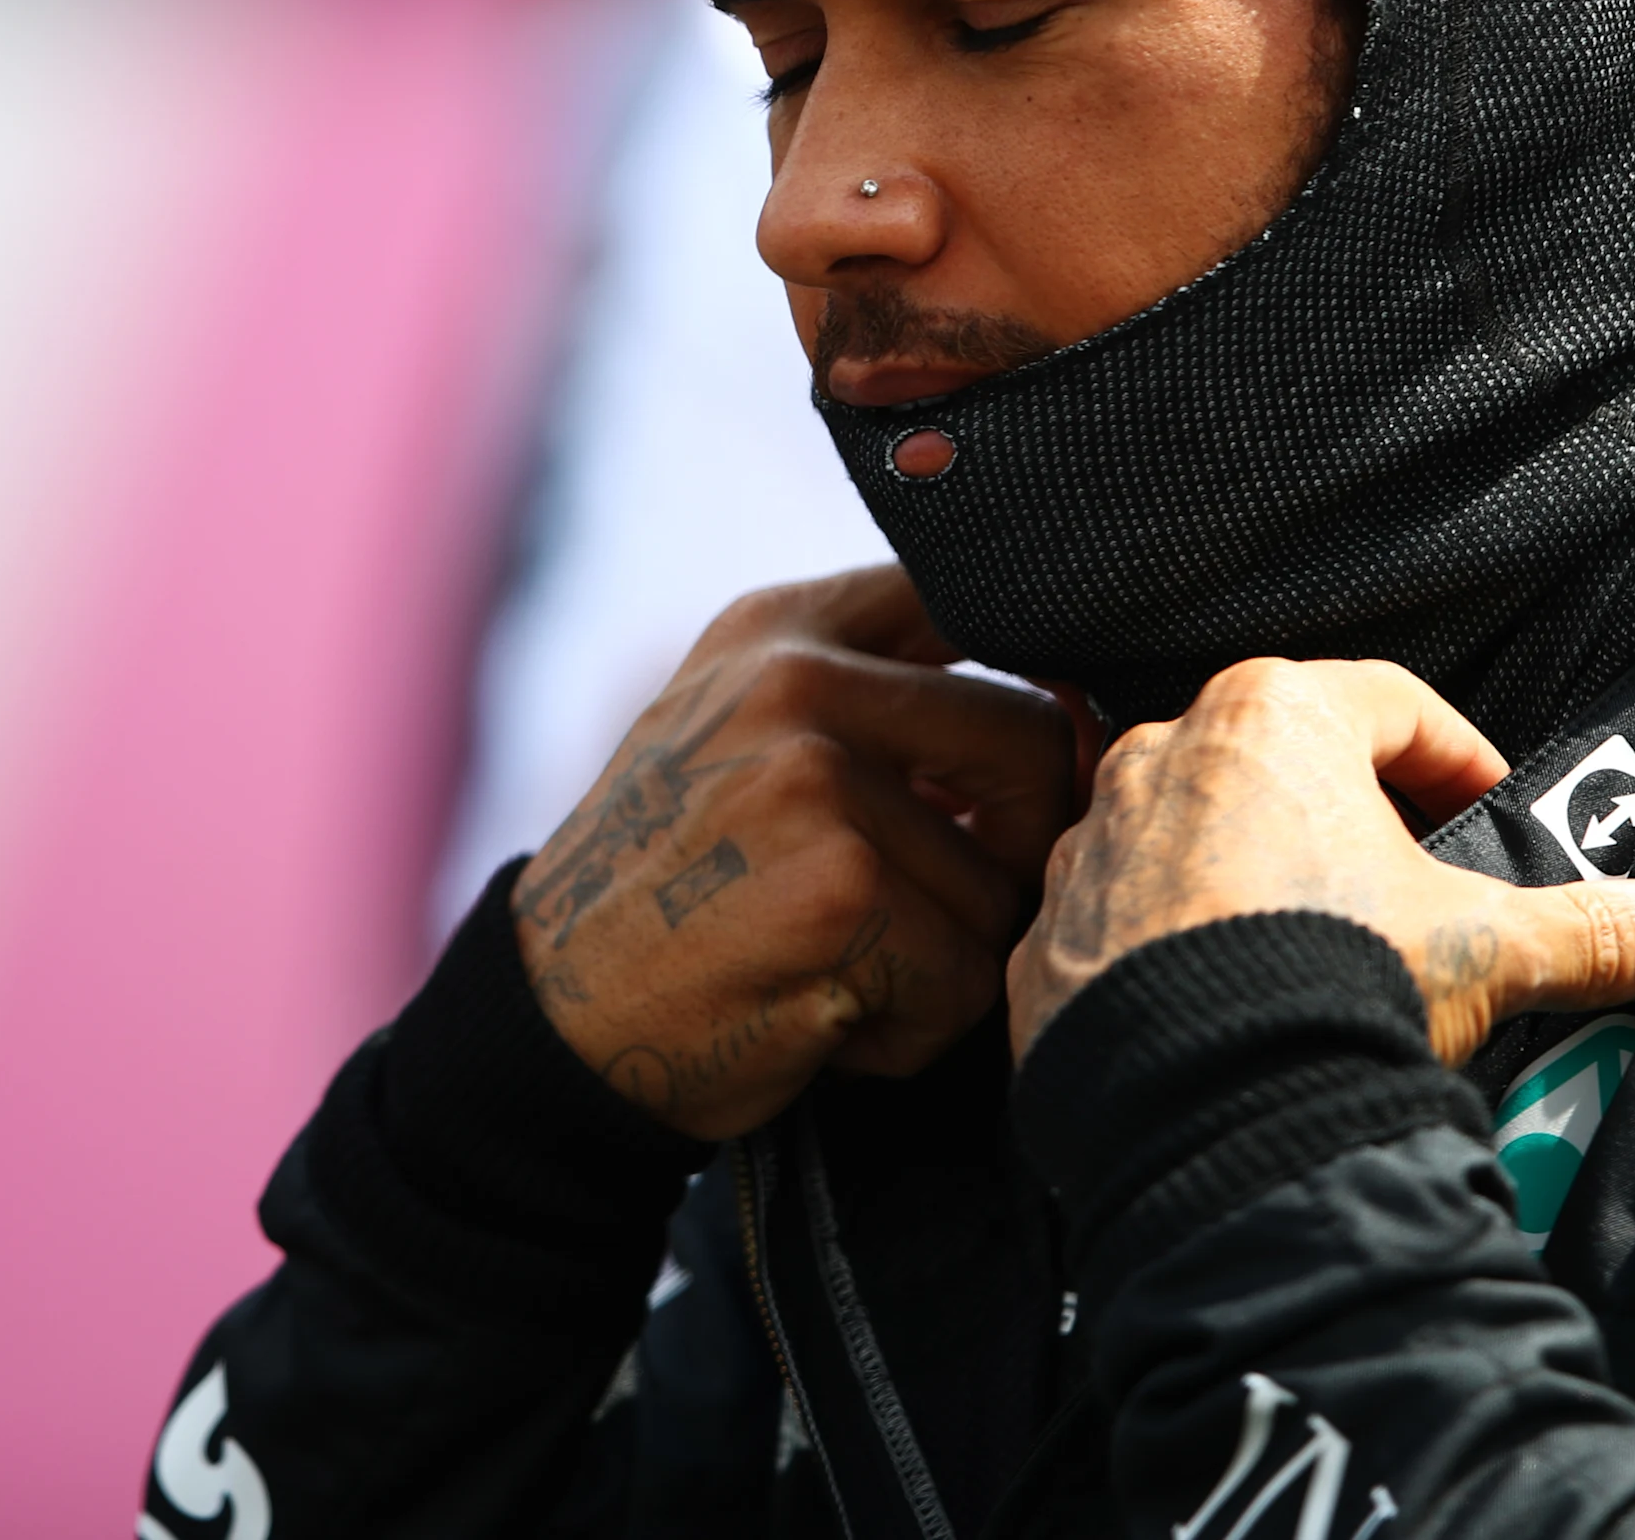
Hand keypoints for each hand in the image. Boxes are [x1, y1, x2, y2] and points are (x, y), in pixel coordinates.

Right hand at [515, 566, 1079, 1138]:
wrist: (554, 1015)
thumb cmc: (672, 887)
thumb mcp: (739, 737)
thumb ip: (876, 695)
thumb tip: (1081, 713)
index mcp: (779, 629)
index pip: (971, 604)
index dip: (1037, 689)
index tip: (1019, 768)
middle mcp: (795, 681)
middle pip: (1031, 741)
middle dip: (1015, 848)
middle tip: (935, 911)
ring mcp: (816, 778)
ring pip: (1003, 886)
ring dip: (941, 960)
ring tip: (836, 965)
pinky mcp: (840, 888)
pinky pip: (966, 977)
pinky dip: (910, 1030)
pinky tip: (823, 1017)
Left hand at [1009, 660, 1634, 1065]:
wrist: (1200, 1112)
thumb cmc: (1336, 986)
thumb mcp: (1486, 950)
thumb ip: (1594, 927)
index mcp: (1270, 717)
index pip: (1391, 703)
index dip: (1457, 759)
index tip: (1487, 813)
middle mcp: (1160, 757)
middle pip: (1280, 763)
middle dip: (1347, 817)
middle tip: (1406, 888)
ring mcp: (1088, 843)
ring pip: (1189, 836)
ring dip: (1249, 878)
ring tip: (1315, 955)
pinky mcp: (1044, 935)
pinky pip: (1121, 920)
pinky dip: (1171, 949)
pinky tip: (1226, 1005)